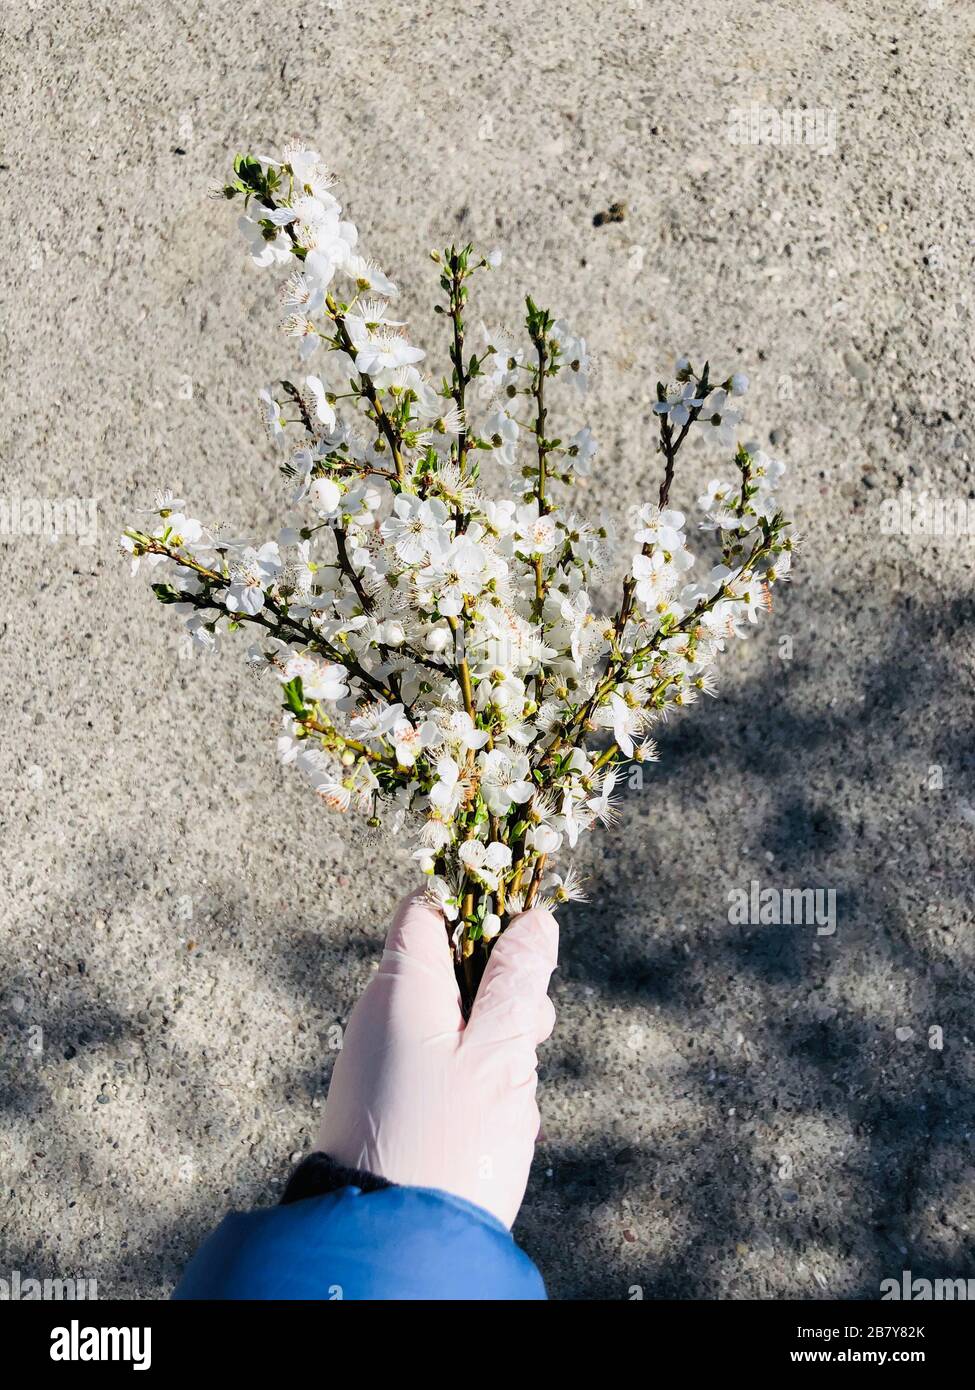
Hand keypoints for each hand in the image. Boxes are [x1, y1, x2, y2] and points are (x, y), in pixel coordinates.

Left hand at [318, 890, 558, 1227]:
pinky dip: (481, 1087)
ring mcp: (385, 1061)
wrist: (392, 1250)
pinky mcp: (393, 1104)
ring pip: (459, 1023)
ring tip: (513, 1102)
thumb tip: (535, 922)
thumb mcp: (501, 1054)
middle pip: (454, 966)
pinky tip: (500, 1128)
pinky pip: (447, 1070)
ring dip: (500, 1049)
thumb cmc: (447, 1145)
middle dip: (506, 993)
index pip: (428, 905)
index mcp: (401, 986)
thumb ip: (519, 982)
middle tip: (530, 1036)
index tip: (525, 928)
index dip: (479, 902)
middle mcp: (383, 1015)